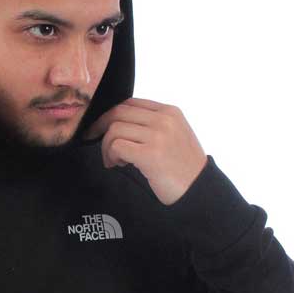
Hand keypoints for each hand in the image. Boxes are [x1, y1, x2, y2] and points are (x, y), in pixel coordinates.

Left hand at [82, 97, 207, 205]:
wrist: (199, 189)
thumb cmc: (183, 167)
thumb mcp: (174, 135)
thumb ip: (152, 124)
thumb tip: (117, 123)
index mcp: (170, 112)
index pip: (130, 103)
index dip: (110, 114)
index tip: (100, 127)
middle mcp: (164, 120)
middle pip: (118, 112)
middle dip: (100, 127)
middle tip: (95, 141)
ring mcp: (158, 136)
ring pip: (114, 130)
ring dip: (107, 147)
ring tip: (114, 160)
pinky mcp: (150, 154)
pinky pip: (117, 146)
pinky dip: (111, 156)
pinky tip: (119, 164)